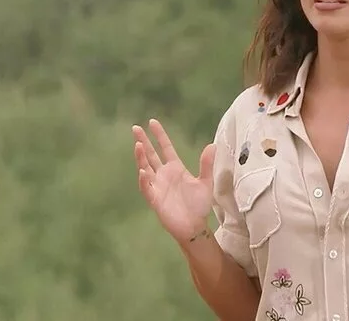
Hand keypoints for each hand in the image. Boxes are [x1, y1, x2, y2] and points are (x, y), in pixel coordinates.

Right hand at [132, 119, 215, 242]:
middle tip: (135, 128)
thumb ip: (207, 164)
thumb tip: (212, 145)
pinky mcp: (155, 199)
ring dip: (141, 157)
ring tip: (138, 145)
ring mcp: (157, 186)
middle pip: (151, 154)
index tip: (152, 122)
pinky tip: (142, 171)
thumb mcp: (205, 182)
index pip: (165, 148)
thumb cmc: (199, 205)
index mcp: (176, 168)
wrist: (194, 226)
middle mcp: (164, 175)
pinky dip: (143, 179)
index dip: (159, 135)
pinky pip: (146, 188)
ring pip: (146, 168)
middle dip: (143, 141)